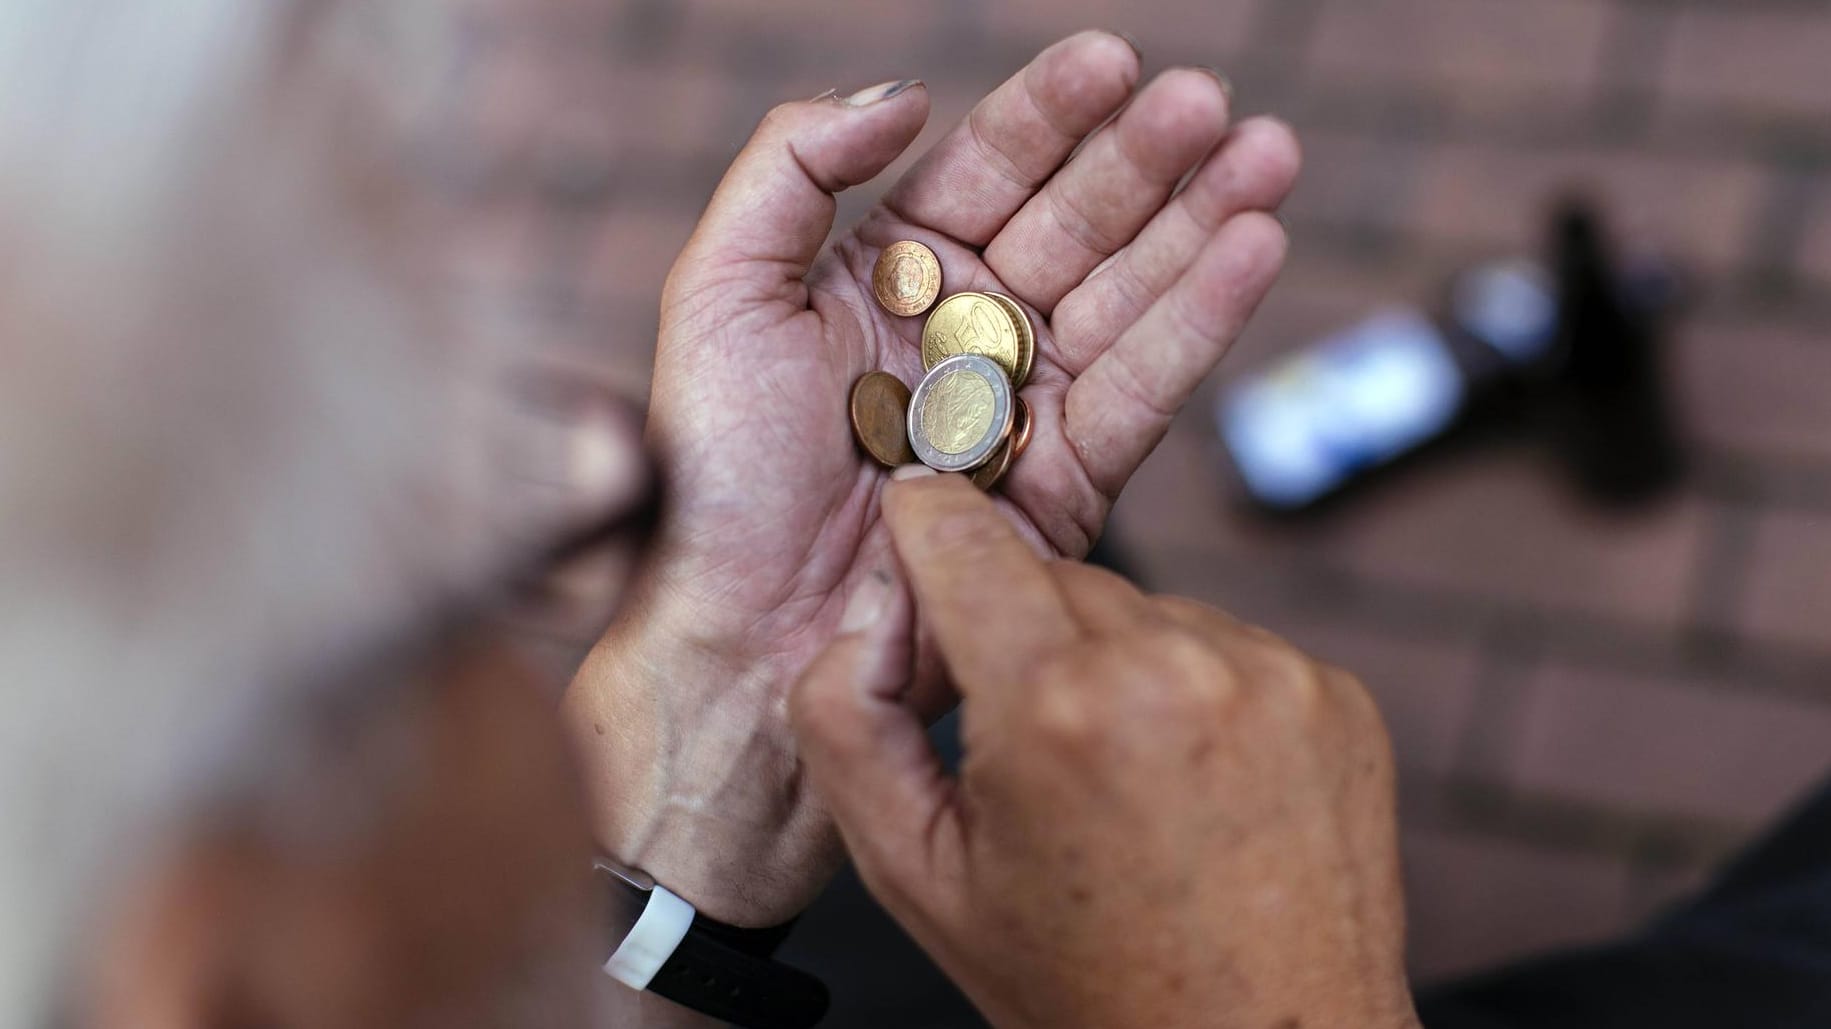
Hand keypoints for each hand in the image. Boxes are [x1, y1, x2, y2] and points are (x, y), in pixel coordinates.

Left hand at [564, 32, 1299, 924]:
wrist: (742, 629)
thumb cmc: (713, 471)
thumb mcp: (720, 291)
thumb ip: (793, 167)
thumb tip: (906, 93)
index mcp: (889, 276)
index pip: (989, 170)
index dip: (1053, 115)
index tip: (1114, 60)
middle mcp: (968, 331)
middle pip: (1077, 223)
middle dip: (1147, 161)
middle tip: (1207, 103)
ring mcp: (1025, 403)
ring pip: (1130, 294)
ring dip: (1202, 223)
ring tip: (1267, 154)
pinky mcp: (1069, 481)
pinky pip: (1145, 387)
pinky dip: (1203, 320)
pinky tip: (1253, 249)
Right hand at [791, 471, 1417, 1028]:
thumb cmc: (1088, 985)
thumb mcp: (917, 877)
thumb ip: (849, 729)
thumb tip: (860, 626)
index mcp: (1056, 707)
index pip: (963, 537)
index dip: (925, 527)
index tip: (918, 521)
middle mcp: (1174, 667)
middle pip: (1052, 578)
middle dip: (1021, 634)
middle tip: (1028, 745)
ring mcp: (1270, 674)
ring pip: (1143, 607)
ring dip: (1114, 662)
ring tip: (1122, 781)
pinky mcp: (1333, 691)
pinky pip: (1225, 643)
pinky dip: (1195, 689)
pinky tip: (1191, 782)